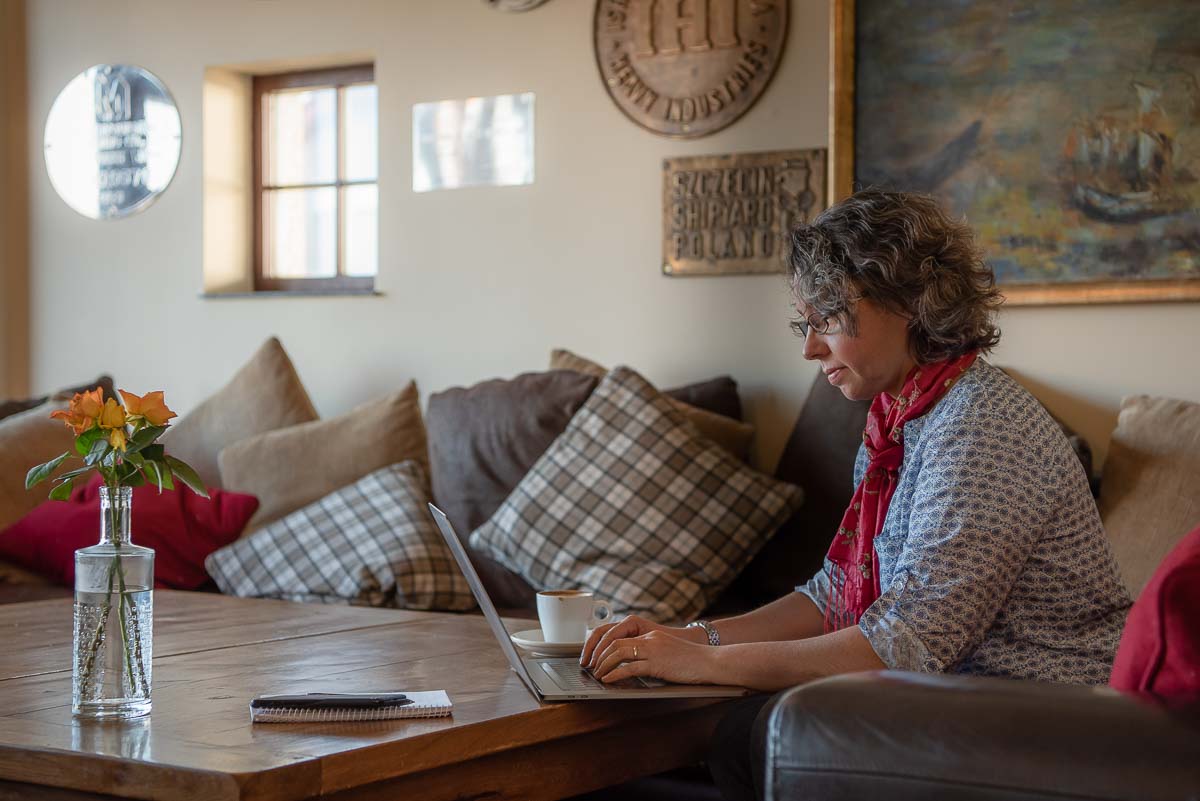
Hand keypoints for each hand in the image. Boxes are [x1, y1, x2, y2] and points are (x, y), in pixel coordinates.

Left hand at [581, 615, 714, 684]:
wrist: (711, 661)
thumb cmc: (693, 661)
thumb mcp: (668, 652)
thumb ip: (652, 655)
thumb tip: (634, 668)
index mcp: (651, 636)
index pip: (620, 636)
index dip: (603, 647)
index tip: (595, 657)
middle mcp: (649, 640)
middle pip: (614, 642)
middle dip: (598, 655)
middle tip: (591, 667)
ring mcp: (653, 651)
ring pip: (619, 653)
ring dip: (603, 664)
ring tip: (597, 674)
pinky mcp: (658, 664)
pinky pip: (630, 668)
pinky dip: (615, 674)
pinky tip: (608, 680)